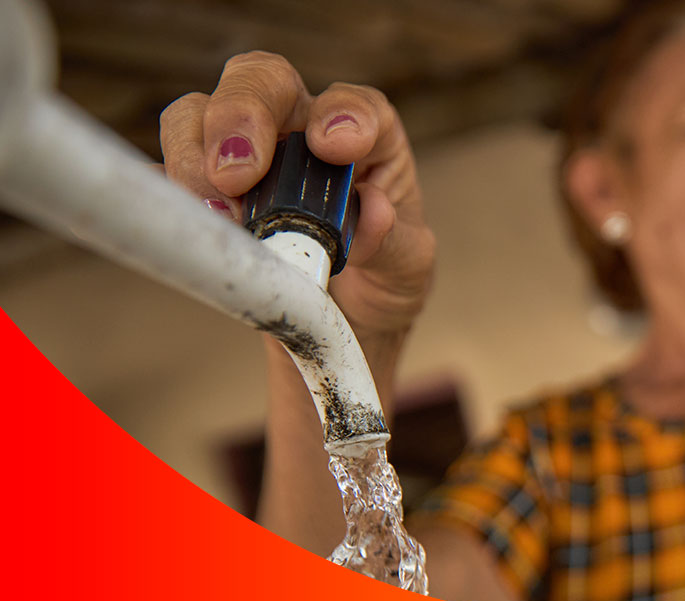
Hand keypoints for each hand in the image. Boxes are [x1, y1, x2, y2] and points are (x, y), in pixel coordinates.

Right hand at [158, 51, 433, 337]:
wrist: (346, 323)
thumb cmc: (383, 280)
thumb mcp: (407, 270)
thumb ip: (393, 242)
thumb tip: (372, 213)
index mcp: (367, 138)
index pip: (354, 105)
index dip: (342, 113)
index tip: (335, 147)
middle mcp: (302, 131)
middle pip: (263, 82)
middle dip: (242, 114)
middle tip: (238, 172)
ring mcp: (247, 154)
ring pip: (198, 113)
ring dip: (195, 153)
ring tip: (217, 208)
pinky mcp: (201, 188)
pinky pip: (165, 169)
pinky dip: (170, 189)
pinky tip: (191, 219)